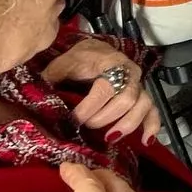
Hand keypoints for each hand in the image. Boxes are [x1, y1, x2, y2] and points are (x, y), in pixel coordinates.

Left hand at [43, 39, 159, 144]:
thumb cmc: (78, 59)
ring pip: (142, 106)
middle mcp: (130, 72)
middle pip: (126, 100)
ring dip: (127, 124)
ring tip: (109, 137)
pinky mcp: (143, 95)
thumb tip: (38, 98)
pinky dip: (152, 126)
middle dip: (104, 117)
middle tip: (86, 126)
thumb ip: (51, 79)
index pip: (105, 88)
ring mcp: (139, 84)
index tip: (74, 119)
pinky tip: (146, 141)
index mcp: (110, 62)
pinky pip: (154, 111)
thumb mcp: (62, 64)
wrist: (96, 50)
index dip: (90, 107)